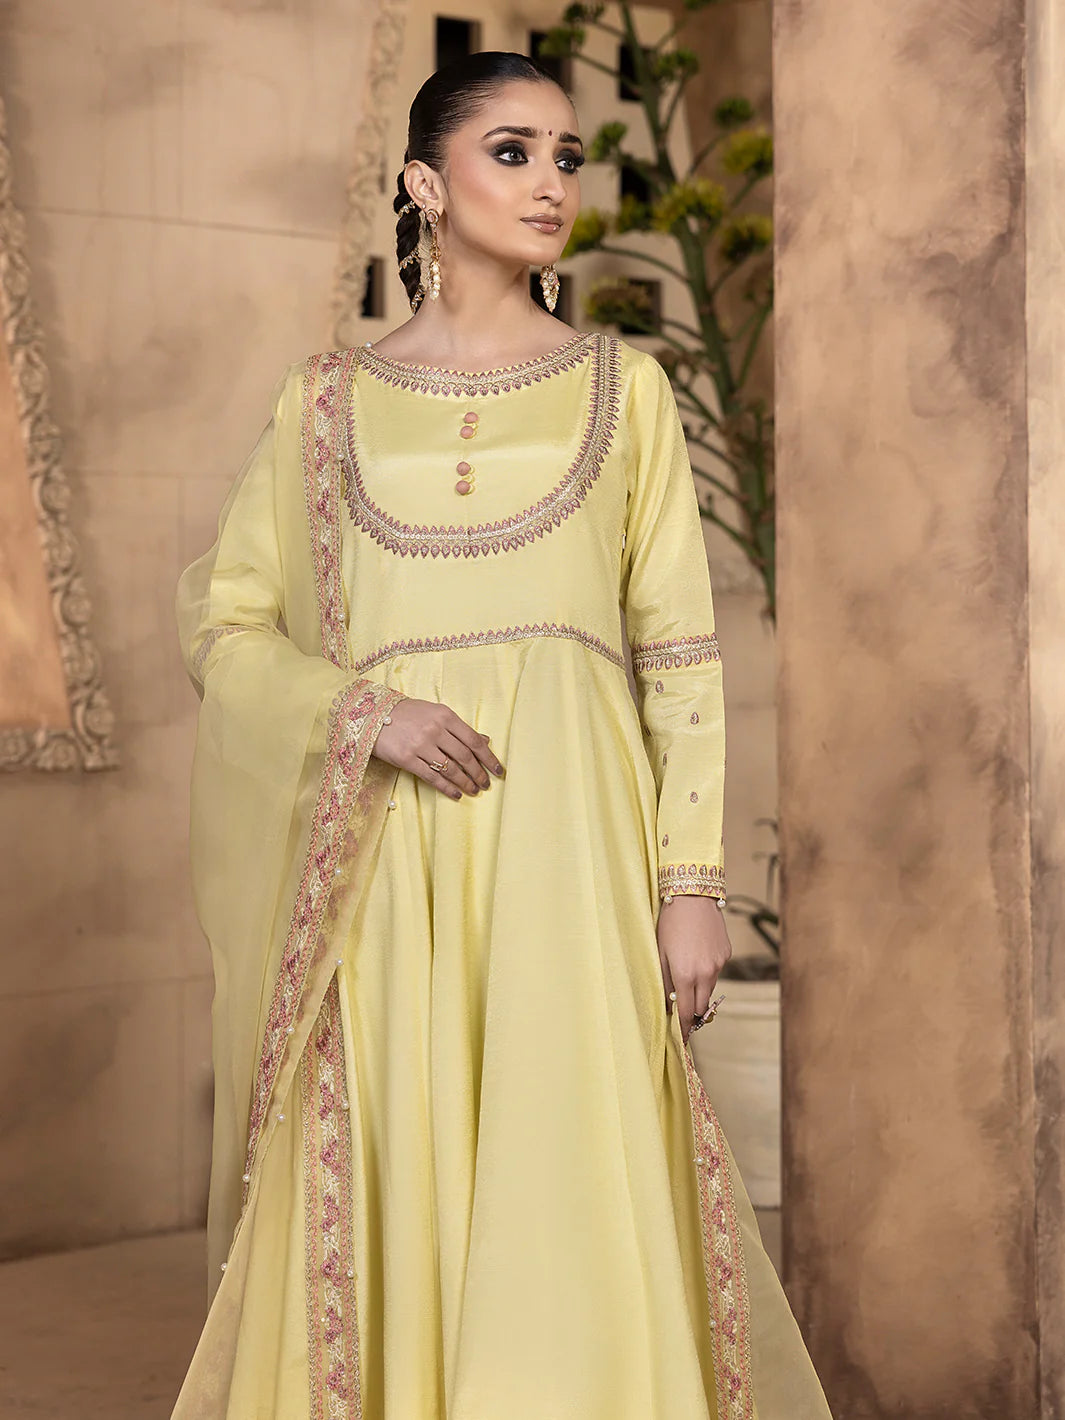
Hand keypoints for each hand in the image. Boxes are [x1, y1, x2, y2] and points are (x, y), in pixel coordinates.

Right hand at [371, 696, 504, 799]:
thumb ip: (459, 728)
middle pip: (465, 757)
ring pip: (450, 769)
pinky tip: (455, 794)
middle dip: (479, 774)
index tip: (498, 770)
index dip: (489, 758)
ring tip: (473, 790)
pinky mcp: (407, 759)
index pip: (474, 740)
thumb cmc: (409, 714)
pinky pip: (432, 777)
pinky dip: (447, 788)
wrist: (374, 716)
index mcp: (445, 716)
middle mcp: (435, 730)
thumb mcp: (436, 713)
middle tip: (486, 784)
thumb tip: (485, 741)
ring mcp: (420, 745)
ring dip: (465, 783)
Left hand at [657, 896, 731, 1043]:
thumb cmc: (670, 924)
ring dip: (699, 990)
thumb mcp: (660, 953)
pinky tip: (697, 956)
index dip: (683, 1027)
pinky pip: (716, 971)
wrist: (693, 897)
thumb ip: (664, 982)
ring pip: (710, 989)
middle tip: (683, 1011)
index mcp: (685, 975)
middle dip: (693, 1011)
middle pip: (702, 1006)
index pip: (686, 1012)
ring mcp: (719, 964)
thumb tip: (669, 1005)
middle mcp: (705, 973)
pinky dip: (707, 972)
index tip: (681, 1038)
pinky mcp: (726, 954)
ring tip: (687, 977)